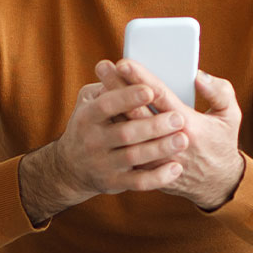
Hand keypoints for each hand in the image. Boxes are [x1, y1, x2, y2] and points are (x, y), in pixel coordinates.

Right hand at [46, 63, 192, 197]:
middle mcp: (93, 140)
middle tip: (179, 118)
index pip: (107, 105)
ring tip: (182, 140)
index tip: (150, 89)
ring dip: (159, 149)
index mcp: (87, 116)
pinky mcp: (114, 183)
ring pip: (133, 157)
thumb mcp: (88, 102)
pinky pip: (138, 182)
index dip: (127, 97)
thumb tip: (126, 69)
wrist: (71, 167)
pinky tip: (175, 169)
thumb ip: (107, 87)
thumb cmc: (89, 124)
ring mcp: (103, 164)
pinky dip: (157, 177)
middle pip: (125, 133)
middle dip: (152, 126)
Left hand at [92, 58, 244, 209]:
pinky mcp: (148, 169)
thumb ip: (219, 92)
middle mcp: (169, 141)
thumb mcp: (230, 116)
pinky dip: (115, 130)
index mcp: (189, 125)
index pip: (160, 96)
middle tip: (103, 67)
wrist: (217, 185)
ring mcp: (156, 157)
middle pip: (136, 110)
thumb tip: (198, 76)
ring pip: (127, 130)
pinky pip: (126, 148)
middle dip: (118, 86)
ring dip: (111, 107)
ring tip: (97, 86)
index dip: (140, 78)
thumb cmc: (222, 144)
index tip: (124, 63)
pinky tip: (104, 115)